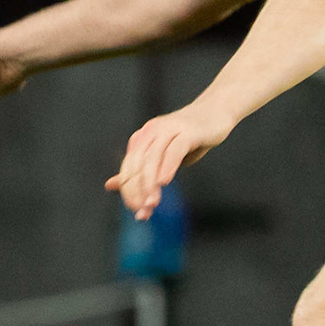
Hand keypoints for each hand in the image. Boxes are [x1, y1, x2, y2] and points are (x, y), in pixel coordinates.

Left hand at [107, 104, 233, 218]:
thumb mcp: (163, 157)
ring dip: (150, 183)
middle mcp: (151, 132)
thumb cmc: (189, 139)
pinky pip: (173, 150)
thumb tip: (109, 185)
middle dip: (138, 190)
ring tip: (152, 203)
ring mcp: (168, 129)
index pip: (129, 168)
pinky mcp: (187, 132)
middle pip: (138, 165)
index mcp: (141, 139)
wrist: (215, 114)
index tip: (137, 211)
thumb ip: (139, 171)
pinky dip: (167, 166)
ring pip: (153, 159)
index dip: (129, 190)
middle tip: (143, 212)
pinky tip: (164, 182)